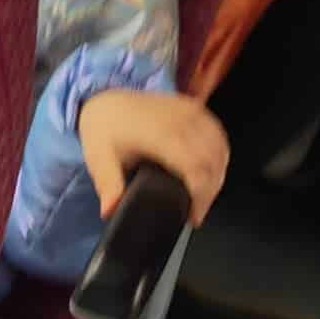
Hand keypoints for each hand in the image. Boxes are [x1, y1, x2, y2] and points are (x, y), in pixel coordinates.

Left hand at [78, 89, 229, 225]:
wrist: (107, 102)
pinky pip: (218, 135)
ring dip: (217, 176)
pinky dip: (219, 157)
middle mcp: (179, 118)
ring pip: (220, 148)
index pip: (194, 166)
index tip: (194, 216)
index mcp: (158, 132)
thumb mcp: (99, 159)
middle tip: (197, 212)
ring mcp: (190, 110)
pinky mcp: (195, 108)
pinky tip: (211, 174)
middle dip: (210, 192)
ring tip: (203, 198)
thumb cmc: (105, 130)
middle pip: (212, 160)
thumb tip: (110, 210)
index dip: (200, 195)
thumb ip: (109, 185)